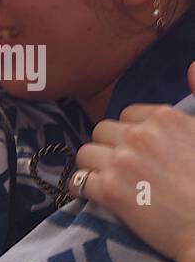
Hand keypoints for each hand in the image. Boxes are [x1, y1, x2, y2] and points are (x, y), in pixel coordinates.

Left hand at [74, 64, 194, 261]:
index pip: (127, 115)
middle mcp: (140, 135)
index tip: (139, 151)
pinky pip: (77, 182)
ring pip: (85, 154)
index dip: (130, 134)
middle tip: (121, 168)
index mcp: (165, 118)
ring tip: (106, 180)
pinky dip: (80, 189)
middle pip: (102, 132)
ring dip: (92, 167)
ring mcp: (122, 162)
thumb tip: (190, 66)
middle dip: (109, 148)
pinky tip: (91, 195)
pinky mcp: (109, 191)